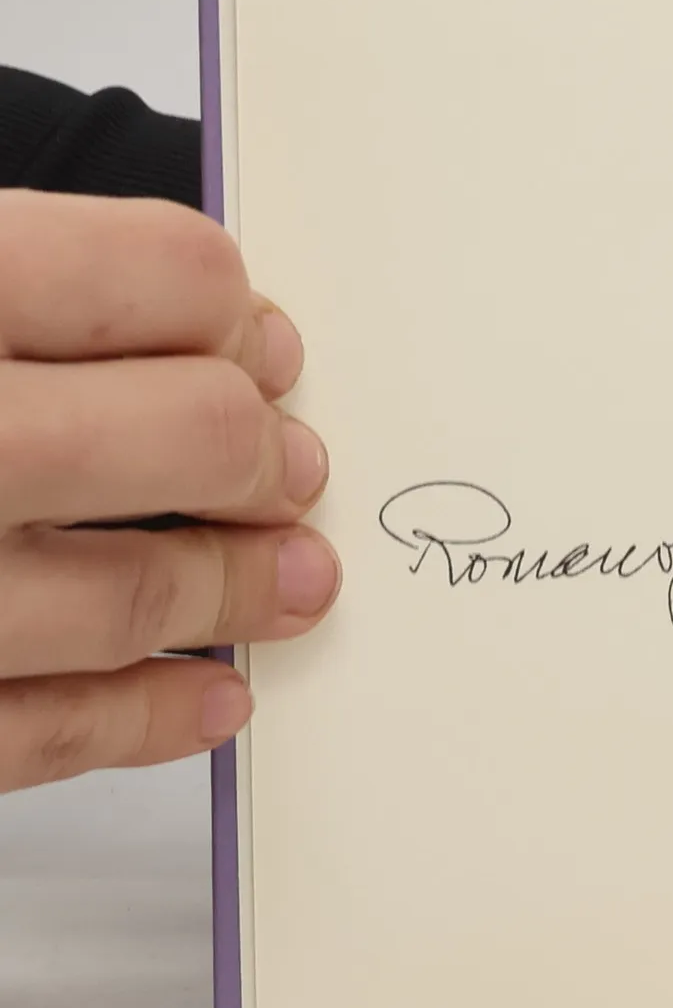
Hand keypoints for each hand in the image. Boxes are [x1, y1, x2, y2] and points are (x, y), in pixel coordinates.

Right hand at [0, 192, 337, 791]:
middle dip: (262, 452)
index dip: (232, 311)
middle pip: (188, 432)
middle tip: (295, 468)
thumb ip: (33, 287)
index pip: (157, 274)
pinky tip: (215, 696)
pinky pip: (41, 734)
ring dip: (242, 589)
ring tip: (303, 586)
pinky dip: (144, 719)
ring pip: (133, 594)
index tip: (262, 347)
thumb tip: (210, 322)